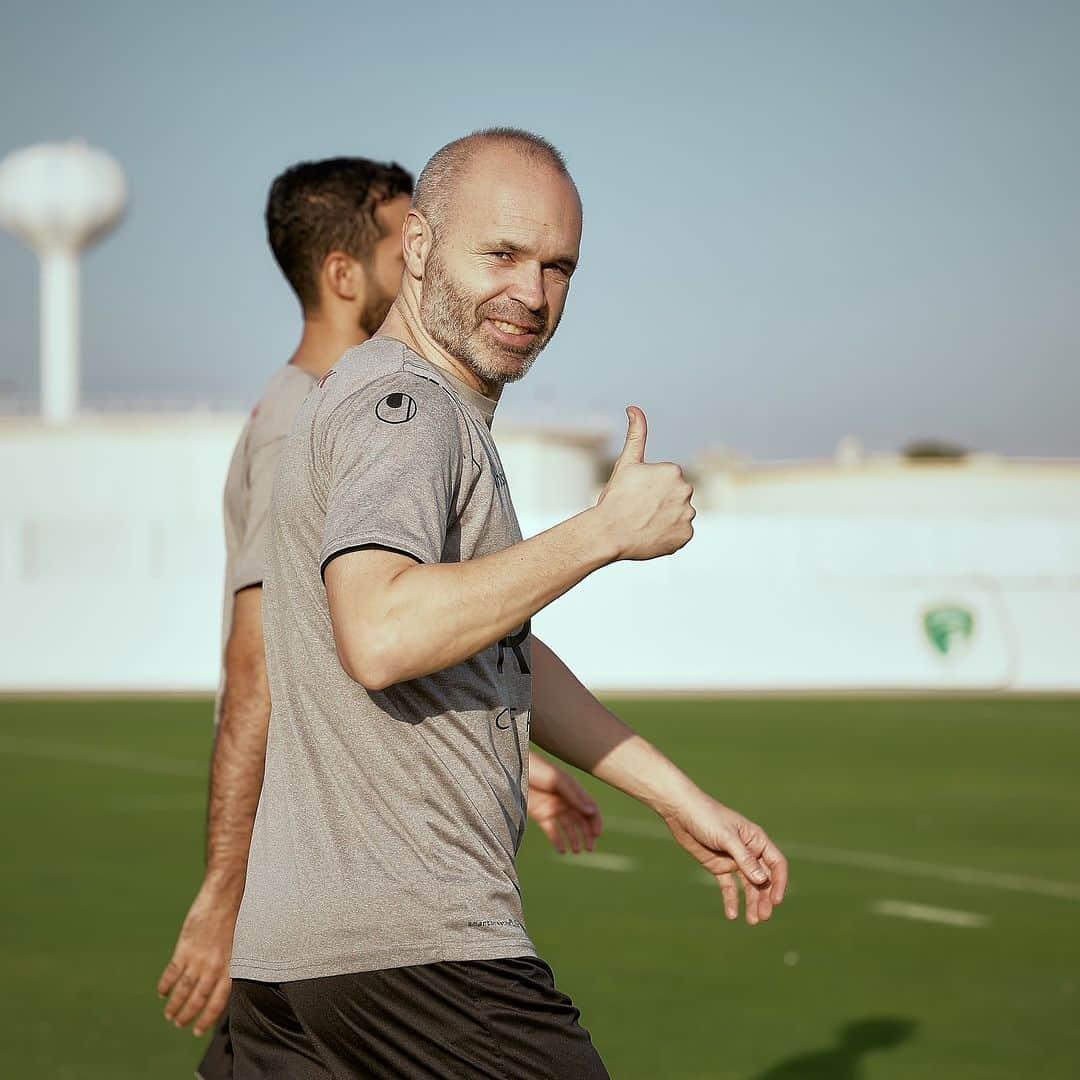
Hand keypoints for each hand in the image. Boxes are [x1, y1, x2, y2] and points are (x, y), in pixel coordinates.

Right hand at [157, 879, 238, 1036]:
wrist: (226, 892)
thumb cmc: (237, 915)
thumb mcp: (240, 943)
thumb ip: (231, 964)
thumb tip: (224, 982)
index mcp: (231, 966)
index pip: (218, 1002)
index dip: (207, 1019)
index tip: (197, 1031)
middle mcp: (214, 967)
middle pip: (197, 1000)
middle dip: (187, 1015)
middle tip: (178, 1024)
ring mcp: (198, 959)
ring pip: (182, 991)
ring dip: (174, 1006)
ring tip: (169, 1015)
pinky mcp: (184, 948)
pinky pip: (172, 973)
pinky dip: (165, 985)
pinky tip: (162, 993)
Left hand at [527, 751, 603, 853]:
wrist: (512, 770)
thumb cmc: (536, 769)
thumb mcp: (556, 779)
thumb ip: (573, 796)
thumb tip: (591, 811)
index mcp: (573, 789)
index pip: (589, 807)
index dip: (595, 820)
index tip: (597, 834)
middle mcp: (565, 800)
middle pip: (581, 820)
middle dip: (587, 834)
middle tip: (590, 848)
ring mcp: (553, 808)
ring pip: (568, 827)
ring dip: (574, 839)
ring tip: (576, 851)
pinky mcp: (540, 814)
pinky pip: (552, 831)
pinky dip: (558, 841)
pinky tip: (562, 850)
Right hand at [595, 406, 694, 560]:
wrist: (609, 533)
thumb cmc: (615, 498)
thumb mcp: (626, 464)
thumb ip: (636, 435)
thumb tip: (634, 408)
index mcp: (673, 471)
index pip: (665, 482)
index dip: (648, 490)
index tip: (635, 497)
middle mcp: (686, 491)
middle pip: (674, 497)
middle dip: (660, 504)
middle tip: (639, 512)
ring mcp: (687, 515)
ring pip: (678, 515)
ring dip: (665, 519)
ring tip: (644, 525)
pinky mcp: (686, 535)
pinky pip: (680, 534)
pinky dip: (669, 536)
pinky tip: (652, 536)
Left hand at [663, 793, 787, 925]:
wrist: (680, 812)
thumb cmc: (706, 817)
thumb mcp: (726, 837)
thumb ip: (744, 858)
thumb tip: (761, 880)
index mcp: (756, 840)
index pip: (776, 864)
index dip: (778, 883)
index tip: (775, 901)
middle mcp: (748, 851)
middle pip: (763, 879)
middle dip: (765, 898)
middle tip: (763, 917)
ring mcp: (733, 860)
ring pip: (748, 886)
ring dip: (751, 903)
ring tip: (752, 921)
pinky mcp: (718, 866)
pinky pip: (729, 887)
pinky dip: (731, 900)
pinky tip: (732, 915)